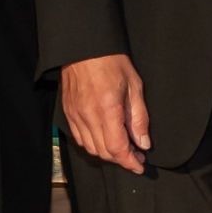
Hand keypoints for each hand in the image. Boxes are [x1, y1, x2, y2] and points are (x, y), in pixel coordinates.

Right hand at [62, 54, 149, 174]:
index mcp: (107, 109)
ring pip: (90, 148)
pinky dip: (93, 144)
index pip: (117, 148)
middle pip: (104, 152)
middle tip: (136, 154)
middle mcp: (88, 116)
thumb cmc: (111, 61)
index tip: (139, 165)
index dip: (129, 162)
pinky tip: (104, 138)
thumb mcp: (134, 86)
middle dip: (121, 159)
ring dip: (107, 153)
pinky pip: (79, 138)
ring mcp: (75, 115)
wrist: (84, 46)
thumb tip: (143, 142)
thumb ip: (139, 118)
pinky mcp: (68, 113)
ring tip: (122, 147)